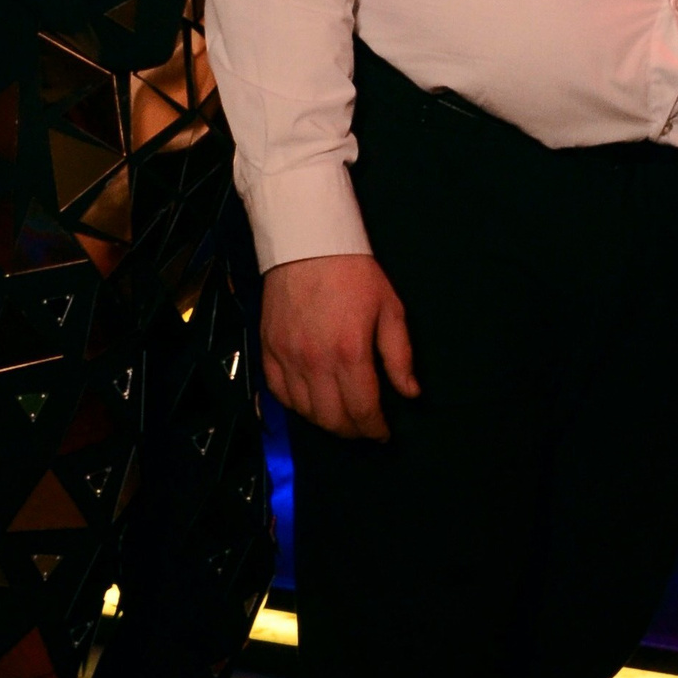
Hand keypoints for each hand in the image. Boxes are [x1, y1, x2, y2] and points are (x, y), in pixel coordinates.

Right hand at [260, 253, 417, 439]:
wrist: (307, 243)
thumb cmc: (355, 274)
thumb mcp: (390, 309)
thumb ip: (399, 356)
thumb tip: (410, 393)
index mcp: (350, 353)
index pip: (362, 409)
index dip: (375, 429)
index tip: (384, 434)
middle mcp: (315, 362)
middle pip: (332, 418)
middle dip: (352, 431)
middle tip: (365, 429)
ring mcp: (287, 358)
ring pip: (304, 411)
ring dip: (325, 423)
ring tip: (342, 419)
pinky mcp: (268, 350)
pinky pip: (279, 393)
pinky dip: (296, 406)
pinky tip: (311, 404)